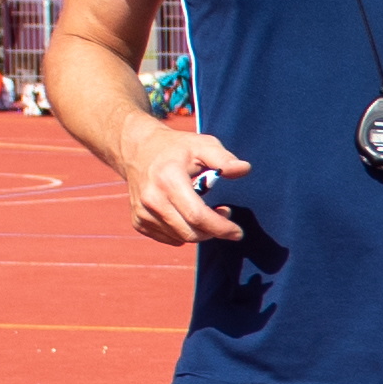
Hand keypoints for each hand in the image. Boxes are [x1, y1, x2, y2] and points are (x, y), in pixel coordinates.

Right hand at [127, 128, 245, 244]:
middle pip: (190, 232)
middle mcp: (152, 199)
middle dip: (213, 231)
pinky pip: (168, 238)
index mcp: (168, 180)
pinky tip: (187, 216)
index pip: (197, 216)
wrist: (138, 150)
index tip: (237, 232)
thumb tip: (244, 169)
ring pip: (180, 238)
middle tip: (224, 213)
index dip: (221, 228)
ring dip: (199, 231)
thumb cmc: (176, 148)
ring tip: (206, 211)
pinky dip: (183, 233)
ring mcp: (142, 212)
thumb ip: (224, 158)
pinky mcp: (138, 221)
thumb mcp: (202, 145)